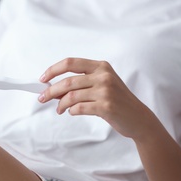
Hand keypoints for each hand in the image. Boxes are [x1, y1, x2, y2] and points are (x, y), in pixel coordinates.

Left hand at [38, 58, 156, 138]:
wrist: (138, 118)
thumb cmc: (117, 101)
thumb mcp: (102, 85)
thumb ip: (81, 84)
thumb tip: (53, 89)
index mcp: (101, 66)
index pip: (70, 63)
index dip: (53, 70)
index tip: (42, 79)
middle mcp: (103, 76)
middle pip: (67, 81)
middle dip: (50, 91)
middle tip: (42, 98)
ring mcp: (106, 91)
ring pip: (71, 96)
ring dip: (60, 104)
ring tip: (59, 110)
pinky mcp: (106, 106)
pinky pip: (79, 108)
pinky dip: (71, 111)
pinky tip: (72, 112)